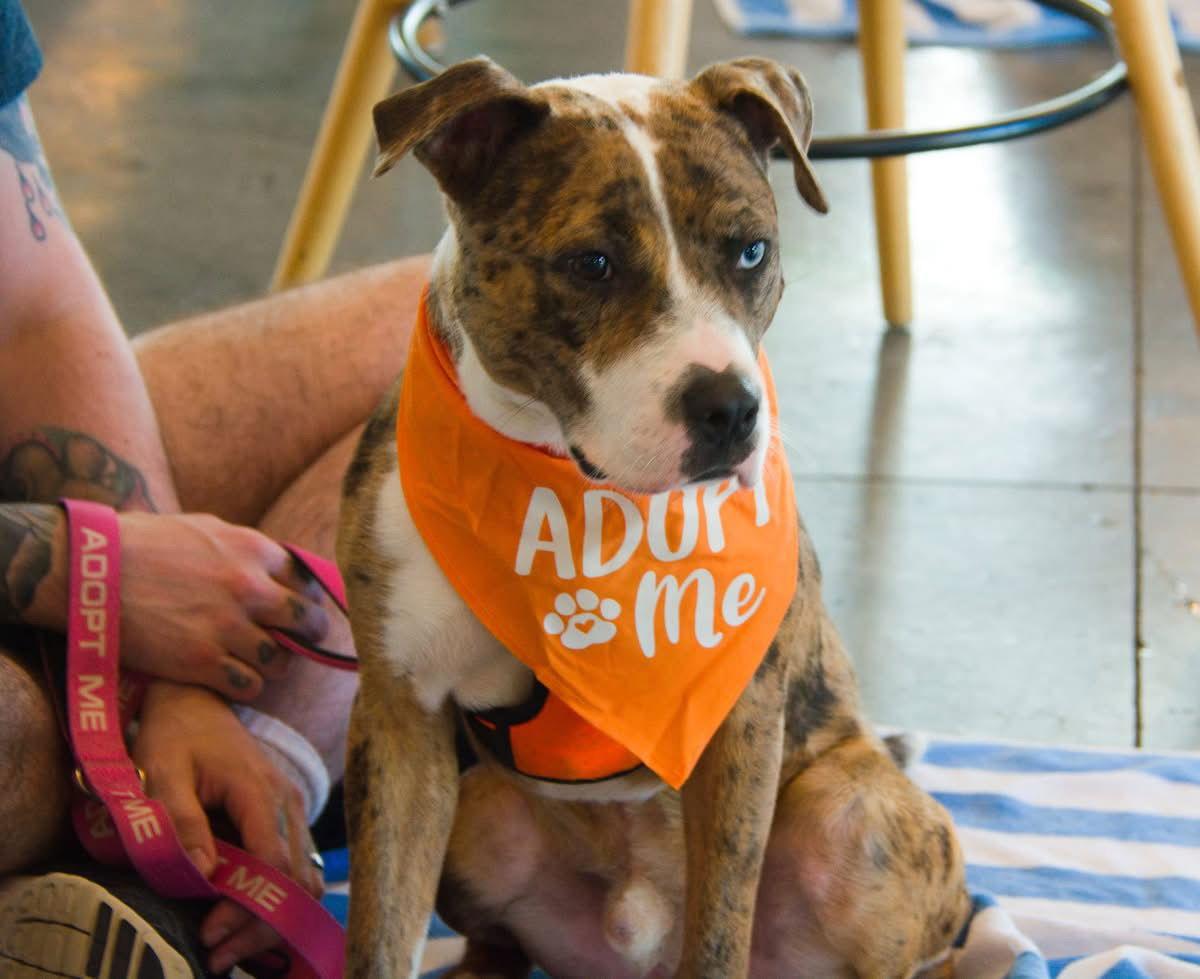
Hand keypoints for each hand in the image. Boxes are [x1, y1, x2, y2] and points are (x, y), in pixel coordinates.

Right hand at [118, 511, 328, 699]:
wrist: (89, 572)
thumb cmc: (138, 544)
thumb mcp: (201, 528)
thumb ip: (242, 548)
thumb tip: (273, 565)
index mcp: (252, 549)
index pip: (306, 581)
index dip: (306, 598)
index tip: (301, 610)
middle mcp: (249, 588)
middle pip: (306, 622)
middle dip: (306, 634)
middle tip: (299, 642)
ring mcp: (227, 627)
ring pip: (280, 661)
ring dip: (273, 665)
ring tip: (258, 663)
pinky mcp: (201, 662)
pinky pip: (249, 687)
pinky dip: (246, 686)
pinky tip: (232, 679)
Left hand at [133, 681, 324, 972]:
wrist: (195, 699)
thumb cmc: (174, 733)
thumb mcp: (163, 771)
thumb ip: (182, 820)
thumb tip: (203, 873)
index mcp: (259, 790)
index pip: (273, 861)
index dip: (248, 904)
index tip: (209, 931)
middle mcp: (287, 802)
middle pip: (296, 878)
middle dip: (262, 923)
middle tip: (215, 953)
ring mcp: (291, 810)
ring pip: (303, 878)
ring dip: (273, 916)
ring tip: (226, 945)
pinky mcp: (285, 817)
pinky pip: (294, 867)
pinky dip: (275, 899)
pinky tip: (240, 918)